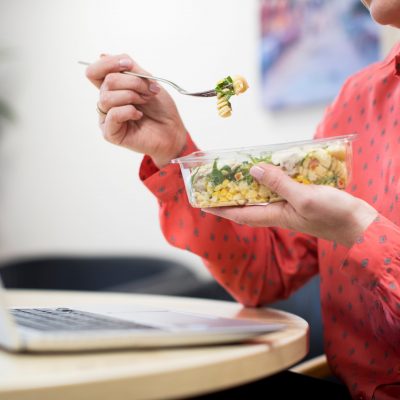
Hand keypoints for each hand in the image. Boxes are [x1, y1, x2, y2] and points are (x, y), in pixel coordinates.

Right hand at [85, 54, 186, 167]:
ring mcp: (107, 118)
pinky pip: (112, 115)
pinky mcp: (111, 133)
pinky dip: (128, 111)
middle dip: (133, 82)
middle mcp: (107, 103)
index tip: (129, 64)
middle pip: (107, 81)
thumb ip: (130, 69)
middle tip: (149, 91)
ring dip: (131, 96)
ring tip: (145, 102)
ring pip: (107, 97)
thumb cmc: (161, 110)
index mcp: (113, 89)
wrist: (172, 131)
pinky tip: (139, 115)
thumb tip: (104, 55)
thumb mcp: (149, 82)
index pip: (95, 72)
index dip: (108, 63)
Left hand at [204, 163, 377, 247]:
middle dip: (230, 196)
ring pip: (262, 195)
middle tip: (216, 183)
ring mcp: (288, 205)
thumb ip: (279, 184)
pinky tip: (269, 167)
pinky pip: (278, 188)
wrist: (358, 223)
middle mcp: (277, 212)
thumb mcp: (304, 198)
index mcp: (274, 216)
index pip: (240, 214)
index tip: (203, 203)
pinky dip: (270, 178)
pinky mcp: (299, 198)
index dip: (220, 209)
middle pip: (247, 204)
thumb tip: (254, 170)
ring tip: (236, 172)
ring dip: (249, 185)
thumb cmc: (333, 215)